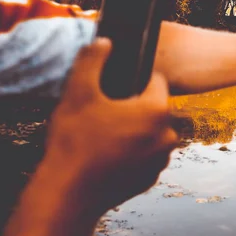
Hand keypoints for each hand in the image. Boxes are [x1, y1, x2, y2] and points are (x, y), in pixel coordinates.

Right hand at [42, 38, 178, 212]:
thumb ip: (92, 60)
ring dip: (134, 130)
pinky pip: (145, 155)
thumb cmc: (74, 142)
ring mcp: (160, 161)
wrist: (69, 194)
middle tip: (105, 113)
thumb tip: (104, 42)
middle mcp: (167, 136)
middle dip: (134, 107)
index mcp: (156, 111)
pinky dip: (132, 152)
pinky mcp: (151, 179)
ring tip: (103, 135)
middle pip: (154, 108)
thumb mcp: (78, 92)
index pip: (156, 81)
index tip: (114, 88)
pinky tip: (106, 154)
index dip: (135, 80)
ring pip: (150, 133)